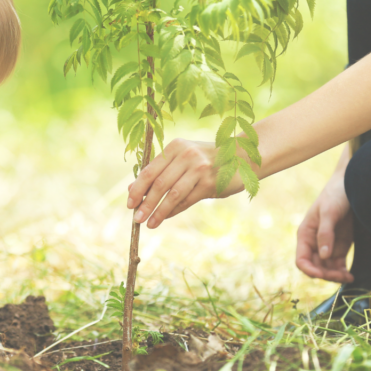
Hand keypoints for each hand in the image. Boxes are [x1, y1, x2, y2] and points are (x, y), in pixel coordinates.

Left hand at [126, 139, 241, 228]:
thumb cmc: (206, 160)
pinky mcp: (211, 182)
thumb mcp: (181, 160)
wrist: (241, 158)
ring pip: (173, 194)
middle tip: (136, 219)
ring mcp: (200, 168)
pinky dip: (174, 211)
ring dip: (159, 211)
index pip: (150, 170)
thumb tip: (131, 189)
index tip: (129, 204)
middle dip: (145, 203)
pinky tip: (165, 218)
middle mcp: (187, 155)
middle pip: (159, 183)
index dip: (137, 189)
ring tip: (149, 223)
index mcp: (175, 147)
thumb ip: (159, 172)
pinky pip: (187, 200)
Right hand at [295, 171, 353, 282]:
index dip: (309, 270)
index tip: (322, 274)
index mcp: (305, 235)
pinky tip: (351, 275)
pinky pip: (338, 265)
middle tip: (342, 276)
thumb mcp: (329, 212)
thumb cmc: (335, 195)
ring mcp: (328, 246)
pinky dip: (343, 272)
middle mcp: (314, 243)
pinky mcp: (340, 247)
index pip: (302, 260)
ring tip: (349, 277)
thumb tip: (324, 256)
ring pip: (328, 268)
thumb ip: (325, 234)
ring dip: (336, 276)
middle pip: (316, 267)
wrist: (352, 184)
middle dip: (326, 274)